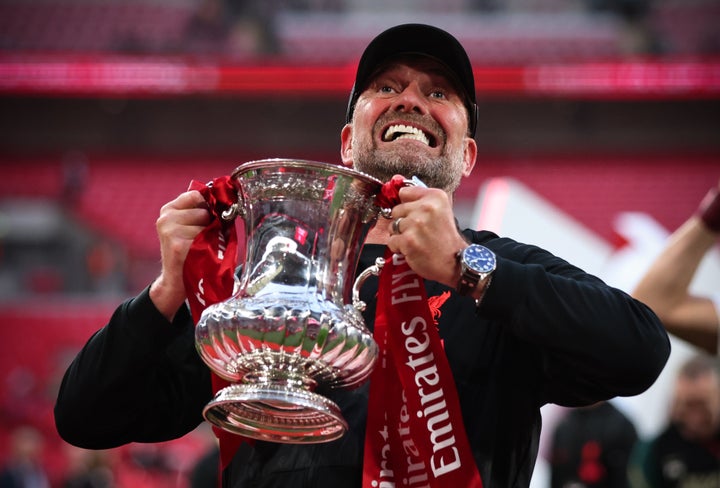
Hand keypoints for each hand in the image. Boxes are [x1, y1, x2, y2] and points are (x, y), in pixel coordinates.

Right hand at [150, 190, 211, 319]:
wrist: (177, 280)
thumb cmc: (189, 250)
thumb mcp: (190, 226)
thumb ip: (202, 210)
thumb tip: (225, 199)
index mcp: (168, 209)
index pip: (197, 195)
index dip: (209, 206)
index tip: (210, 217)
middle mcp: (166, 218)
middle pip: (204, 211)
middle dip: (210, 223)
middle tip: (203, 238)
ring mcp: (170, 231)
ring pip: (206, 224)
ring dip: (210, 236)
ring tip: (200, 247)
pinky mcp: (177, 246)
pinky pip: (206, 238)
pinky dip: (209, 246)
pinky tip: (199, 254)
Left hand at [386, 185, 468, 287]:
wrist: (454, 262)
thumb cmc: (446, 238)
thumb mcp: (441, 210)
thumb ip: (422, 200)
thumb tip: (398, 189)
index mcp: (435, 197)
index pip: (404, 192)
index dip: (407, 205)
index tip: (413, 213)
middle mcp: (425, 208)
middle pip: (396, 210)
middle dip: (403, 221)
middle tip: (419, 231)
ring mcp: (415, 224)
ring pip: (392, 226)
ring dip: (401, 235)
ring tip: (417, 240)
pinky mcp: (408, 240)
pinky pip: (392, 241)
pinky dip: (399, 247)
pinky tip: (413, 248)